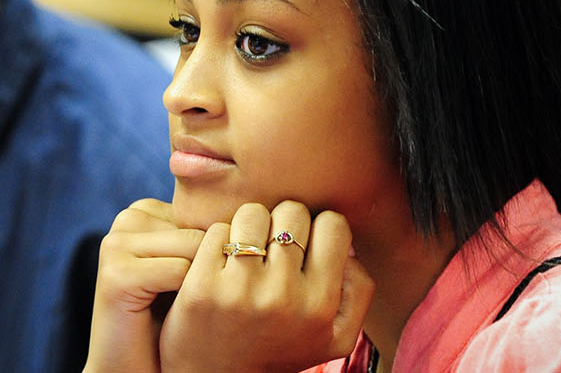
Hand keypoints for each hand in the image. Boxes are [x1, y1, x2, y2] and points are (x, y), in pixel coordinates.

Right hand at [84, 199, 205, 372]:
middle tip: (192, 299)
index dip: (218, 256)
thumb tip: (260, 214)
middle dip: (212, 268)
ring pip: (195, 247)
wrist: (139, 366)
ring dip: (200, 285)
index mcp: (145, 212)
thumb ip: (211, 235)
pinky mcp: (116, 274)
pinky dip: (187, 299)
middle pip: (203, 230)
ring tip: (181, 306)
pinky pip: (181, 272)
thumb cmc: (174, 318)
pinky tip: (171, 314)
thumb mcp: (194, 267)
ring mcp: (116, 245)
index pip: (208, 215)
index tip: (202, 283)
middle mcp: (127, 220)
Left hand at [159, 201, 373, 371]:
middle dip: (284, 222)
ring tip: (248, 248)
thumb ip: (359, 290)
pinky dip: (221, 239)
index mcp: (319, 306)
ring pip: (253, 214)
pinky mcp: (201, 286)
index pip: (333, 225)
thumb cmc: (280, 349)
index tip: (307, 243)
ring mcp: (239, 290)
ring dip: (251, 225)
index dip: (321, 227)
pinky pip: (218, 230)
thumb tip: (348, 246)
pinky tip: (222, 261)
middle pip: (292, 212)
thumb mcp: (337, 337)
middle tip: (274, 245)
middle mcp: (282, 296)